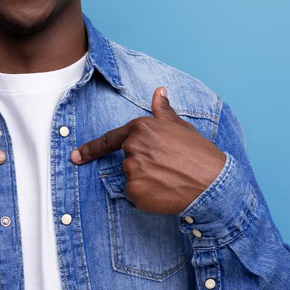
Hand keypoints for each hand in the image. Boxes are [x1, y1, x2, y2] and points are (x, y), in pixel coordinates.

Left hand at [71, 87, 225, 214]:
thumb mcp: (181, 128)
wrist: (213, 183)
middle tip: (168, 169)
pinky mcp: (134, 192)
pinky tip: (165, 192)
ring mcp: (132, 170)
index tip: (75, 156)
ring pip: (131, 179)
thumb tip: (159, 91)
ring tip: (170, 179)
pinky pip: (135, 196)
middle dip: (143, 167)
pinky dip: (147, 197)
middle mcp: (133, 147)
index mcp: (141, 128)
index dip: (91, 149)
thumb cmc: (199, 154)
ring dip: (146, 182)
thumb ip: (163, 112)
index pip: (110, 139)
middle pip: (127, 161)